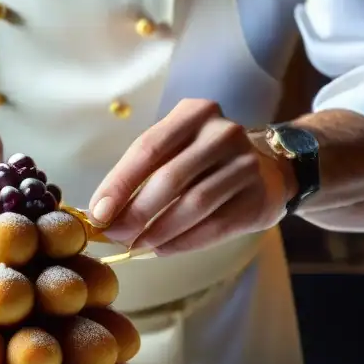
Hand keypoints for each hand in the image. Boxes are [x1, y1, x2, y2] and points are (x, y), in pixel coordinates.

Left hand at [88, 99, 295, 255]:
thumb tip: (99, 214)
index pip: (148, 148)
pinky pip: (214, 226)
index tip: (98, 214)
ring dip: (158, 231)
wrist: (265, 171)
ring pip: (193, 205)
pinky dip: (183, 242)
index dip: (119, 184)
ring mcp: (245, 164)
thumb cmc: (201, 162)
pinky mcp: (258, 197)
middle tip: (115, 236)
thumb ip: (138, 176)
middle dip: (136, 213)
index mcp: (193, 114)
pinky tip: (162, 249)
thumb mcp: (172, 152)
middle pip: (170, 179)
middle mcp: (222, 133)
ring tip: (137, 246)